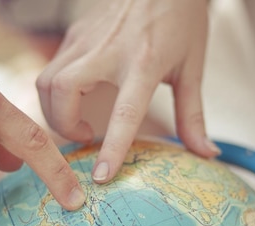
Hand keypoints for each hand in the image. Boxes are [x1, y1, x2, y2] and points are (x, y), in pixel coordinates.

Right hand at [36, 0, 219, 182]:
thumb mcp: (192, 66)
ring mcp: (86, 39)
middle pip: (63, 91)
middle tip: (85, 138)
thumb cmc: (182, 19)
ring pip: (48, 80)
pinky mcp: (75, 33)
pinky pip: (52, 69)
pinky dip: (56, 92)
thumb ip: (193, 115)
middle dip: (64, 125)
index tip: (101, 177)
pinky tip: (76, 98)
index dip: (112, 147)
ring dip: (54, 110)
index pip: (125, 112)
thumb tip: (207, 154)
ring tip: (77, 122)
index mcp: (145, 61)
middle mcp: (108, 49)